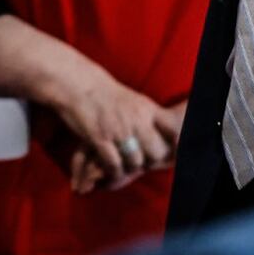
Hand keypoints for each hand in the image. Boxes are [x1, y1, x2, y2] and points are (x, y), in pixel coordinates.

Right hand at [47, 68, 182, 194]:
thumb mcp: (133, 99)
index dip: (177, 142)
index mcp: (146, 108)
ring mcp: (118, 130)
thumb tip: (164, 132)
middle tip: (142, 162)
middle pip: (156, 152)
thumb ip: (148, 116)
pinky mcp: (100, 138)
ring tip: (124, 167)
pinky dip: (114, 171)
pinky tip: (111, 169)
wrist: (76, 83)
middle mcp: (136, 119)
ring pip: (136, 161)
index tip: (175, 150)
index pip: (173, 128)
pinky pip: (114, 164)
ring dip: (130, 168)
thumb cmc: (103, 92)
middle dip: (150, 161)